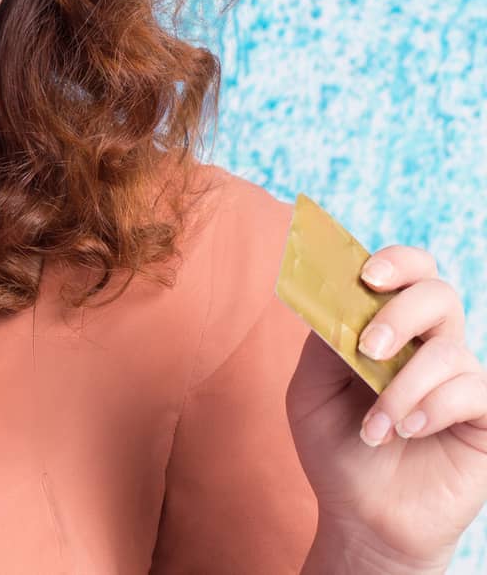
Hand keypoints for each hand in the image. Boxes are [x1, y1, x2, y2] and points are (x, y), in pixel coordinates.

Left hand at [285, 244, 486, 570]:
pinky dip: (432, 407)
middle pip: (438, 293)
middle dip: (400, 312)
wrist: (361, 517)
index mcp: (389, 329)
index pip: (410, 272)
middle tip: (369, 349)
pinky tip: (406, 431)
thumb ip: (322, 341)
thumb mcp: (310, 390)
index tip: (366, 276)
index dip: (396, 261)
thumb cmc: (335, 450)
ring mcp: (461, 380)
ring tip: (374, 428)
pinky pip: (472, 390)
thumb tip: (339, 299)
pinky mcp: (484, 416)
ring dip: (402, 387)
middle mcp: (430, 346)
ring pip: (448, 350)